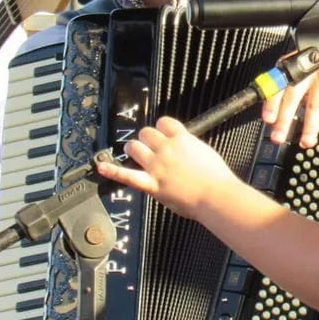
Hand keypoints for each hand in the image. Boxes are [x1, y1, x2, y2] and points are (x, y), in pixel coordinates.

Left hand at [96, 116, 240, 218]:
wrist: (216, 196)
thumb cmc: (217, 177)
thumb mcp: (205, 152)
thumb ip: (189, 146)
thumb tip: (181, 147)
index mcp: (182, 138)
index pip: (163, 122)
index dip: (162, 128)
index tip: (164, 134)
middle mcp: (166, 148)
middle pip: (146, 132)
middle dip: (147, 139)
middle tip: (152, 148)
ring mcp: (157, 166)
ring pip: (134, 147)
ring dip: (134, 149)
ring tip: (137, 155)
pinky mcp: (152, 184)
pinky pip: (127, 176)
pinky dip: (113, 171)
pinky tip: (101, 167)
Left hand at [261, 37, 318, 148]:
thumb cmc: (317, 58)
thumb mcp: (298, 65)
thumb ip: (286, 85)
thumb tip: (273, 112)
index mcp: (291, 67)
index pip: (277, 86)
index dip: (271, 103)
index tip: (268, 120)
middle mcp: (305, 71)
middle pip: (293, 97)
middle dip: (284, 120)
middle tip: (278, 138)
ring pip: (314, 104)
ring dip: (310, 126)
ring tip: (305, 143)